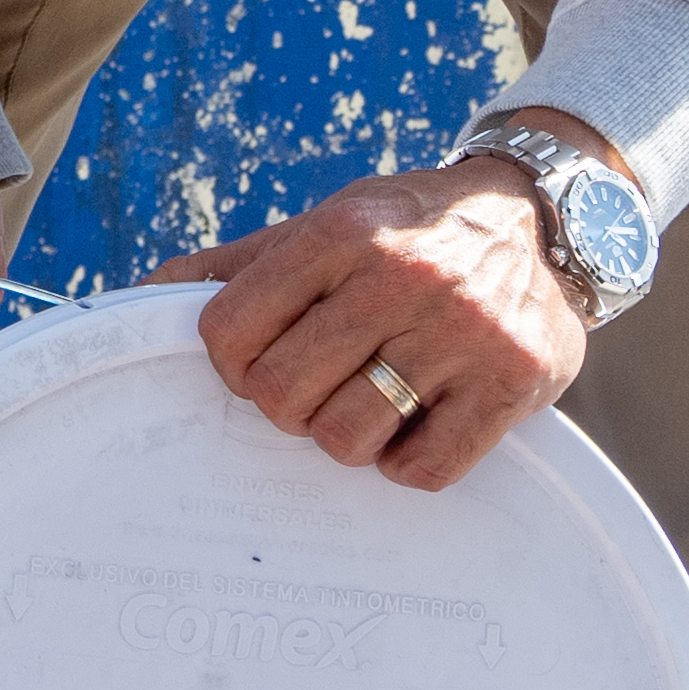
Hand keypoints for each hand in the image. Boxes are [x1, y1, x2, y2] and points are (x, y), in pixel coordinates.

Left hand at [152, 132, 597, 490]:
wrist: (542, 220)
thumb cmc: (410, 232)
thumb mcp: (329, 221)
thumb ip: (242, 265)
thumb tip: (146, 296)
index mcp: (341, 232)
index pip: (230, 331)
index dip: (232, 362)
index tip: (258, 360)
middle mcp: (403, 278)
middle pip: (282, 396)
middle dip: (287, 404)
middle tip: (320, 384)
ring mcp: (464, 333)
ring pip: (346, 439)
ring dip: (348, 435)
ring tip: (375, 397)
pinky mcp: (513, 384)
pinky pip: (423, 469)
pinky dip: (409, 461)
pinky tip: (420, 422)